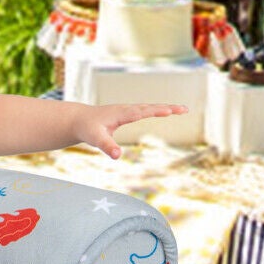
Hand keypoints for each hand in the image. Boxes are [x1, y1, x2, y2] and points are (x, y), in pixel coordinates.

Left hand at [72, 102, 186, 159]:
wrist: (78, 119)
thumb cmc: (87, 129)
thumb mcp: (95, 139)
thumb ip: (107, 147)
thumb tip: (118, 156)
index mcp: (120, 114)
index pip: (141, 112)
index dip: (155, 111)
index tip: (169, 111)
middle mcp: (126, 109)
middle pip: (149, 107)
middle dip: (167, 108)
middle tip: (184, 109)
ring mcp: (127, 110)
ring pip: (149, 107)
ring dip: (165, 107)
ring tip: (182, 109)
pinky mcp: (127, 113)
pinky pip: (145, 109)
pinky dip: (157, 109)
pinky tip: (166, 111)